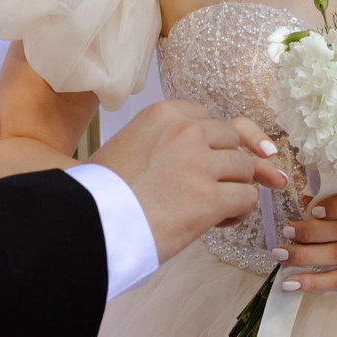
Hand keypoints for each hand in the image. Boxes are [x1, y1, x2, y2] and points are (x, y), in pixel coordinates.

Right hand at [90, 98, 285, 262]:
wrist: (89, 222)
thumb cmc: (102, 193)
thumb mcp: (129, 147)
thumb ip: (164, 143)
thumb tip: (200, 158)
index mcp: (163, 114)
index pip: (208, 118)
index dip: (209, 144)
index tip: (199, 163)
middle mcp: (186, 131)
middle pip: (232, 141)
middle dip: (225, 165)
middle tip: (206, 189)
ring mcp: (201, 163)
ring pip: (245, 169)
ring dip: (233, 189)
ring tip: (211, 209)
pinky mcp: (210, 198)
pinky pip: (247, 198)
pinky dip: (238, 212)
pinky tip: (215, 222)